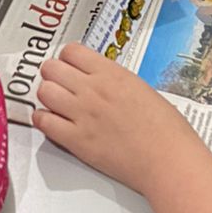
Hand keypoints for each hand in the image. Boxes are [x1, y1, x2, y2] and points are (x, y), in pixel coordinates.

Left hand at [34, 43, 201, 196]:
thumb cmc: (166, 129)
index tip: (69, 66)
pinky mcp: (77, 141)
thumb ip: (115, 82)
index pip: (72, 51)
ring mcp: (83, 115)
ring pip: (44, 92)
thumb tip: (99, 81)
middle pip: (52, 68)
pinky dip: (43, 120)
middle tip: (58, 83)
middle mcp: (93, 90)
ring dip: (46, 96)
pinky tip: (52, 122)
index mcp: (112, 74)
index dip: (67, 58)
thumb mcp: (142, 90)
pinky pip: (44, 123)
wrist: (168, 161)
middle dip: (52, 74)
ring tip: (55, 103)